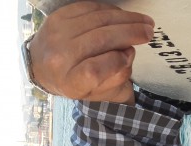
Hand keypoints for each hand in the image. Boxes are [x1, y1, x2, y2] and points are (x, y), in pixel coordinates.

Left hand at [29, 1, 153, 102]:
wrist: (41, 67)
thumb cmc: (74, 82)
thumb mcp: (96, 92)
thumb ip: (115, 78)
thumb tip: (127, 53)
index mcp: (68, 82)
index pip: (93, 71)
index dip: (116, 62)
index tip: (130, 56)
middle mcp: (59, 58)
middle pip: (100, 39)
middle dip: (130, 33)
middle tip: (149, 32)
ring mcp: (57, 34)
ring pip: (98, 20)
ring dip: (126, 18)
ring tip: (144, 22)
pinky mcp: (58, 17)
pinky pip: (90, 8)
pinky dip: (111, 10)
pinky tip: (123, 16)